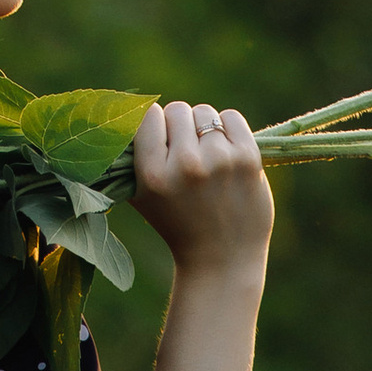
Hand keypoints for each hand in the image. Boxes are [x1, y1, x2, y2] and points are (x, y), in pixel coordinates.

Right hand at [133, 100, 272, 283]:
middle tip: (184, 153)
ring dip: (203, 128)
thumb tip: (123, 113)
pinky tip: (226, 152)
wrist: (222, 260)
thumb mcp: (141, 197)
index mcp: (153, 175)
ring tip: (206, 156)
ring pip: (204, 112)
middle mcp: (186, 165)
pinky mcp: (248, 159)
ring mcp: (219, 160)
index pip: (148, 116)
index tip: (159, 142)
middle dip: (178, 127)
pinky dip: (228, 128)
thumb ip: (128, 158)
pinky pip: (232, 116)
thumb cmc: (177, 224)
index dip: (153, 126)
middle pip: (176, 110)